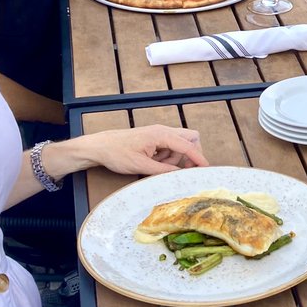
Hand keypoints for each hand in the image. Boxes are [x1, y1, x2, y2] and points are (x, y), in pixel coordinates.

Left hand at [82, 125, 207, 176]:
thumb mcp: (141, 166)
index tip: (207, 169)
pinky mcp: (154, 139)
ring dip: (176, 158)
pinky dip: (167, 157)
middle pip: (190, 138)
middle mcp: (163, 131)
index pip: (188, 146)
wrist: (100, 147)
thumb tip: (181, 175)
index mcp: (161, 134)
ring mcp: (159, 134)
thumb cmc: (117, 154)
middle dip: (191, 154)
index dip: (199, 158)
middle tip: (184, 170)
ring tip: (159, 167)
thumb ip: (164, 170)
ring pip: (180, 144)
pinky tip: (154, 164)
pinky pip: (170, 147)